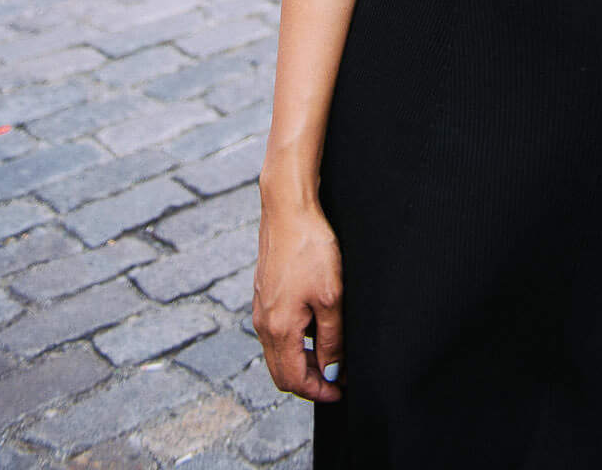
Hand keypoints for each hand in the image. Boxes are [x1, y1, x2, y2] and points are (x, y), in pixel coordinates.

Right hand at [252, 197, 344, 403]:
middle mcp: (263, 323)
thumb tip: (332, 371)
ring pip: (279, 351)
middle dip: (310, 381)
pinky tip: (316, 326)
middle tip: (338, 379)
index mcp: (278, 329)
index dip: (318, 392)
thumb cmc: (310, 248)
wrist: (287, 208)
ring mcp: (261, 308)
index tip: (340, 392)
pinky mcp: (264, 294)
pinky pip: (277, 331)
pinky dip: (296, 340)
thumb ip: (331, 338)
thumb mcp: (331, 296)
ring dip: (304, 360)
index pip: (293, 380)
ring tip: (332, 353)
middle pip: (282, 371)